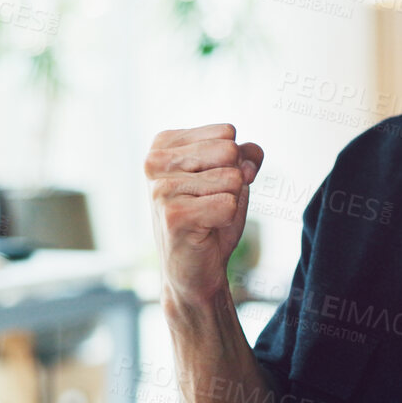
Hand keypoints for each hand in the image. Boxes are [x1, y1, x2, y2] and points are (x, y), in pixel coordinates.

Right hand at [145, 124, 263, 307]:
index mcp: (164, 144)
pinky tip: (205, 230)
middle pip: (229, 151)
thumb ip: (246, 155)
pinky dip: (227, 220)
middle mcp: (154, 162)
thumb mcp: (232, 176)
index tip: (212, 185)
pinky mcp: (174, 215)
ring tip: (207, 217)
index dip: (233, 161)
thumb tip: (247, 163)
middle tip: (211, 203)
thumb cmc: (212, 218)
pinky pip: (229, 204)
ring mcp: (161, 189)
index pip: (226, 133)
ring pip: (232, 178)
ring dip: (229, 202)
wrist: (196, 269)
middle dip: (233, 181)